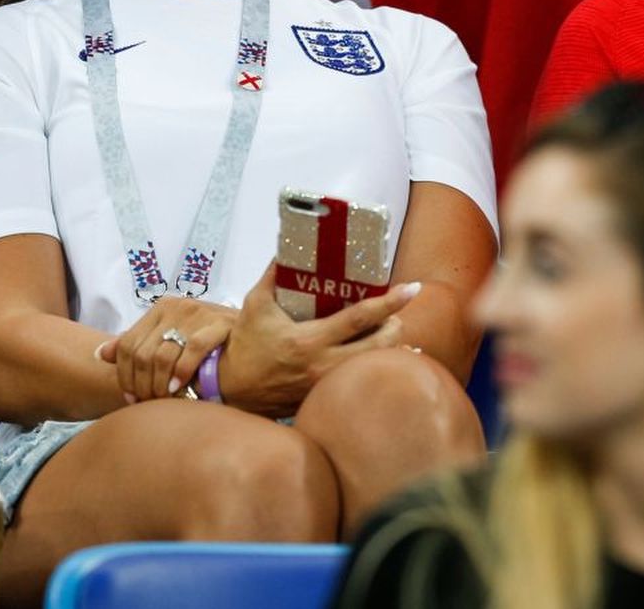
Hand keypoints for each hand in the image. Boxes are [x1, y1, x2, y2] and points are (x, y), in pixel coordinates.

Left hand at [98, 298, 237, 403]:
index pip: (128, 345)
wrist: (254, 332)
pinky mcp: (220, 322)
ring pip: (162, 356)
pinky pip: (193, 350)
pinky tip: (179, 388)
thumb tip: (101, 354)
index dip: (125, 376)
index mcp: (161, 308)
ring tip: (164, 400)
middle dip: (142, 385)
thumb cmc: (208, 341)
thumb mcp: (170, 339)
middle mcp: (177, 306)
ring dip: (159, 385)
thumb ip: (138, 345)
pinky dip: (182, 372)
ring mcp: (198, 313)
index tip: (132, 398)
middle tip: (148, 404)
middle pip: (142, 354)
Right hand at [219, 262, 418, 417]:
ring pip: (375, 365)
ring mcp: (327, 385)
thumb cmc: (245, 345)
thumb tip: (291, 247)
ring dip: (390, 346)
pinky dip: (376, 366)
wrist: (231, 388)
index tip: (412, 288)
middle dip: (396, 324)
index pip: (360, 319)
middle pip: (380, 345)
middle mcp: (323, 365)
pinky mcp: (326, 396)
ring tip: (390, 328)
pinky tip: (385, 357)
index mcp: (308, 340)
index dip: (390, 303)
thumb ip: (274, 275)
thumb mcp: (255, 304)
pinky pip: (361, 379)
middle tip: (396, 311)